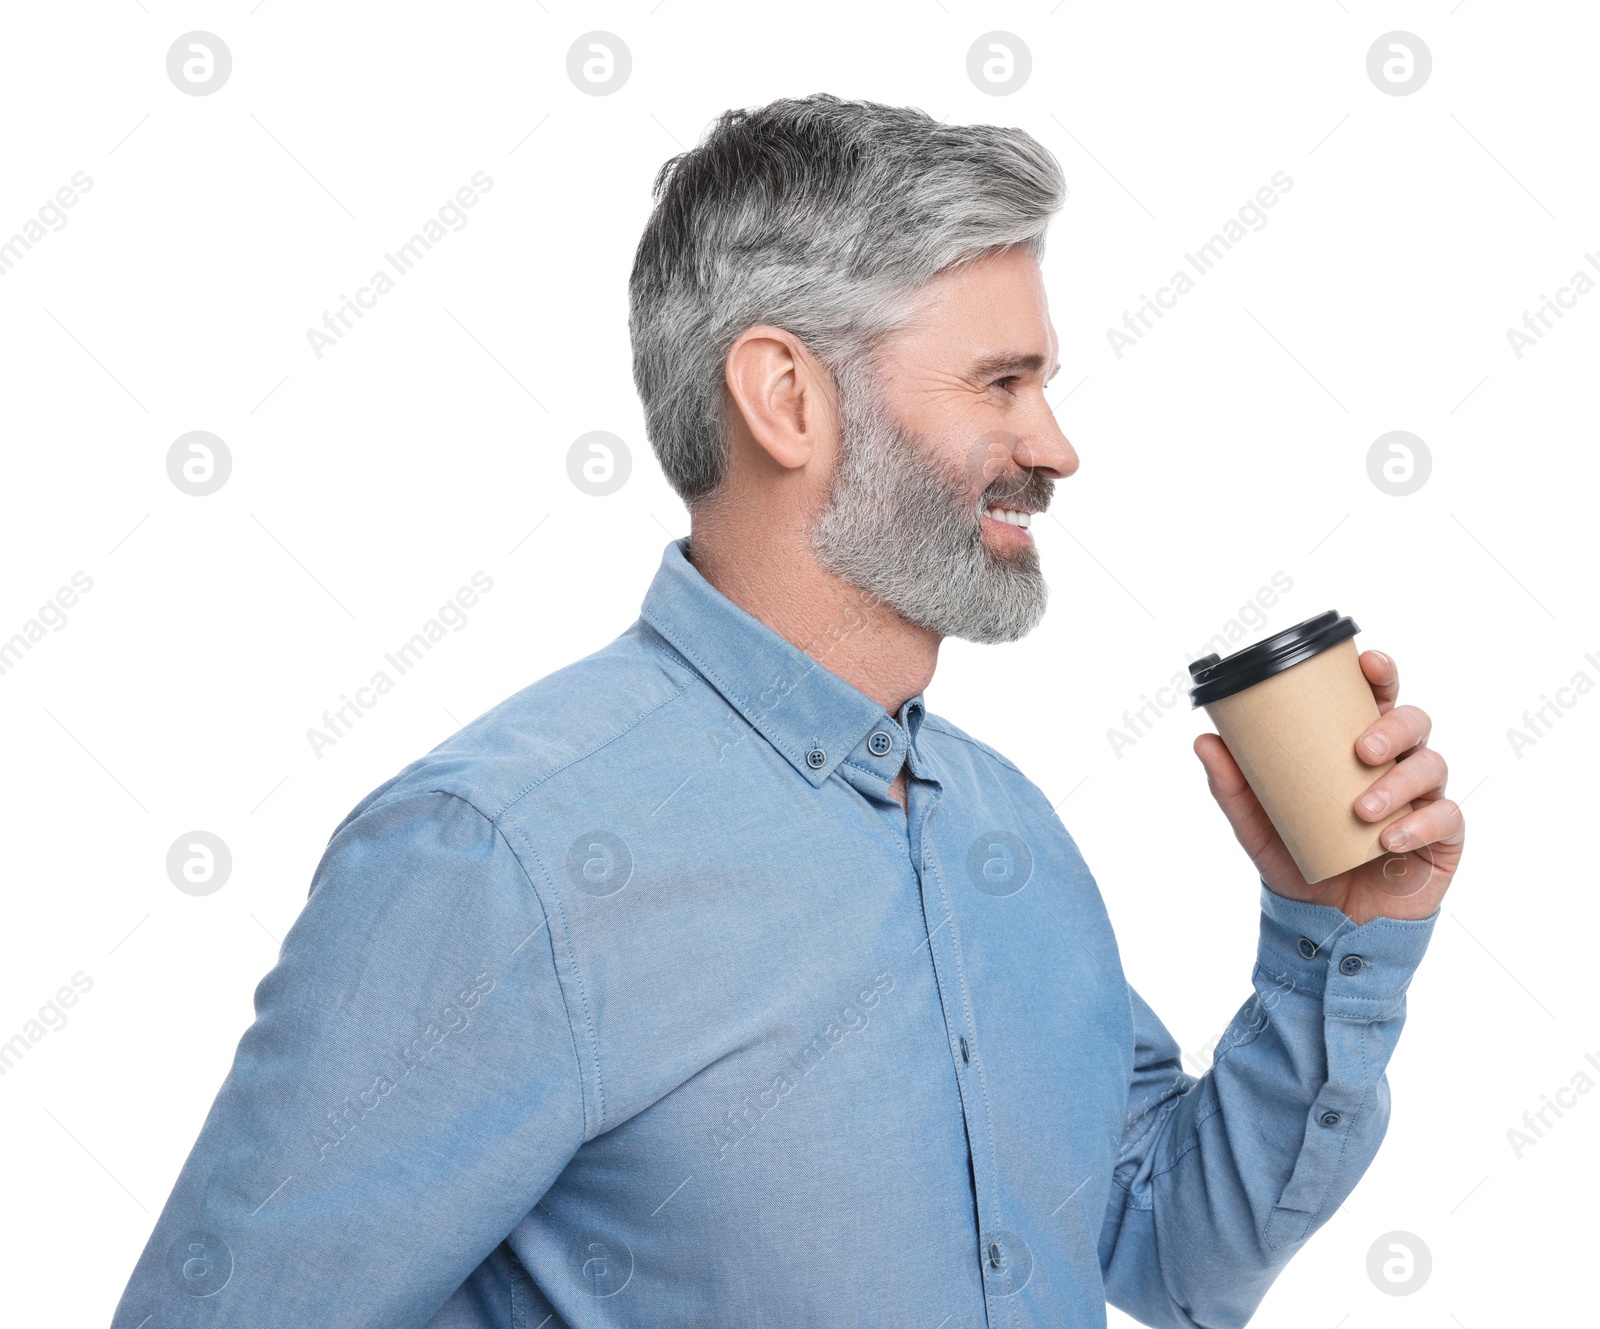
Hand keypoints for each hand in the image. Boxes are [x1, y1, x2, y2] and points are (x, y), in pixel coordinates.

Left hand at [1193, 649, 1463, 924]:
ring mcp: (1423, 797)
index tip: (1369, 663)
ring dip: (1400, 781)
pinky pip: (1446, 817)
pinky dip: (1420, 824)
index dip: (1381, 674)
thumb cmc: (1296, 858)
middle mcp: (1396, 764)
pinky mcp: (1442, 836)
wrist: (1322, 922)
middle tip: (1362, 749)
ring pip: (1432, 764)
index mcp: (1357, 746)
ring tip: (1363, 808)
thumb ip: (1233, 786)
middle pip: (1414, 721)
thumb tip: (1204, 740)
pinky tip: (1391, 838)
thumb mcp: (1256, 824)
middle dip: (1393, 726)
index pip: (1377, 698)